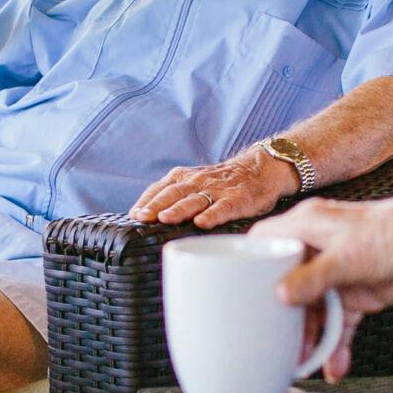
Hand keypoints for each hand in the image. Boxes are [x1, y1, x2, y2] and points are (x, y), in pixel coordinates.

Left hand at [131, 148, 297, 227]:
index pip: (159, 188)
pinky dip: (212, 215)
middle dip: (156, 205)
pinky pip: (223, 207)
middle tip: (143, 217)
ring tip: (165, 218)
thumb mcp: (194, 182)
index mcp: (184, 178)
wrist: (259, 169)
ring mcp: (217, 191)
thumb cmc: (220, 182)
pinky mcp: (237, 200)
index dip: (146, 201)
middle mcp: (197, 182)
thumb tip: (142, 216)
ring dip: (179, 209)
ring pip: (194, 200)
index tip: (133, 215)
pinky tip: (202, 222)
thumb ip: (172, 196)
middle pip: (173, 193)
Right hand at [253, 192, 392, 380]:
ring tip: (303, 363)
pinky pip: (339, 325)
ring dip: (309, 337)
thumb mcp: (347, 256)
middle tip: (271, 343)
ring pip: (312, 310)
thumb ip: (312, 278)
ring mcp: (338, 274)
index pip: (263, 242)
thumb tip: (280, 296)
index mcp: (306, 227)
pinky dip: (337, 346)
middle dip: (280, 316)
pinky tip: (334, 367)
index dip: (248, 263)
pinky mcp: (358, 294)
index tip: (234, 290)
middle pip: (286, 285)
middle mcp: (318, 249)